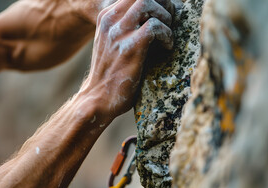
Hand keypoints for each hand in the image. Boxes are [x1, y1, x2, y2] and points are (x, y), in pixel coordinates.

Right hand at [79, 0, 173, 120]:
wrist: (98, 98)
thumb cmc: (110, 74)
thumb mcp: (112, 43)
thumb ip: (126, 27)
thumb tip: (151, 17)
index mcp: (106, 17)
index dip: (153, 1)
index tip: (163, 12)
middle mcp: (110, 21)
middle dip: (161, 3)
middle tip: (169, 19)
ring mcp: (119, 33)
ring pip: (148, 3)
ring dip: (164, 16)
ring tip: (167, 33)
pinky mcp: (130, 47)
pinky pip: (155, 26)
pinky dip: (167, 35)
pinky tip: (167, 47)